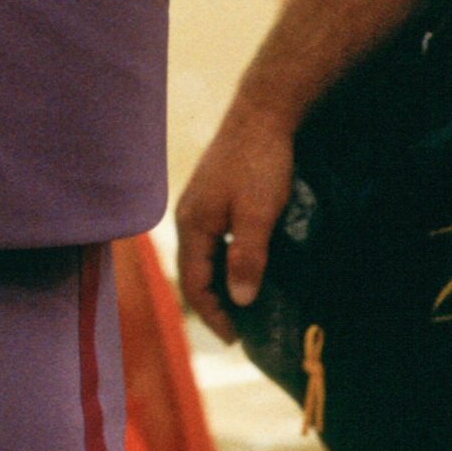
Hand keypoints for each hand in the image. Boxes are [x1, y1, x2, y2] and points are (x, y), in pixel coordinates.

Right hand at [175, 84, 295, 342]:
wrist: (263, 112)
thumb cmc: (260, 162)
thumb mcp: (259, 214)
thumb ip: (247, 257)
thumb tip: (238, 300)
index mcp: (192, 224)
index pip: (194, 283)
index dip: (212, 315)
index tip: (235, 338)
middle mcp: (188, 216)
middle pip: (193, 272)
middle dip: (212, 303)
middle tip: (239, 328)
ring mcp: (198, 204)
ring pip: (202, 255)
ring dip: (218, 282)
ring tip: (242, 303)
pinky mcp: (212, 195)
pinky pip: (211, 240)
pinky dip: (223, 261)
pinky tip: (243, 265)